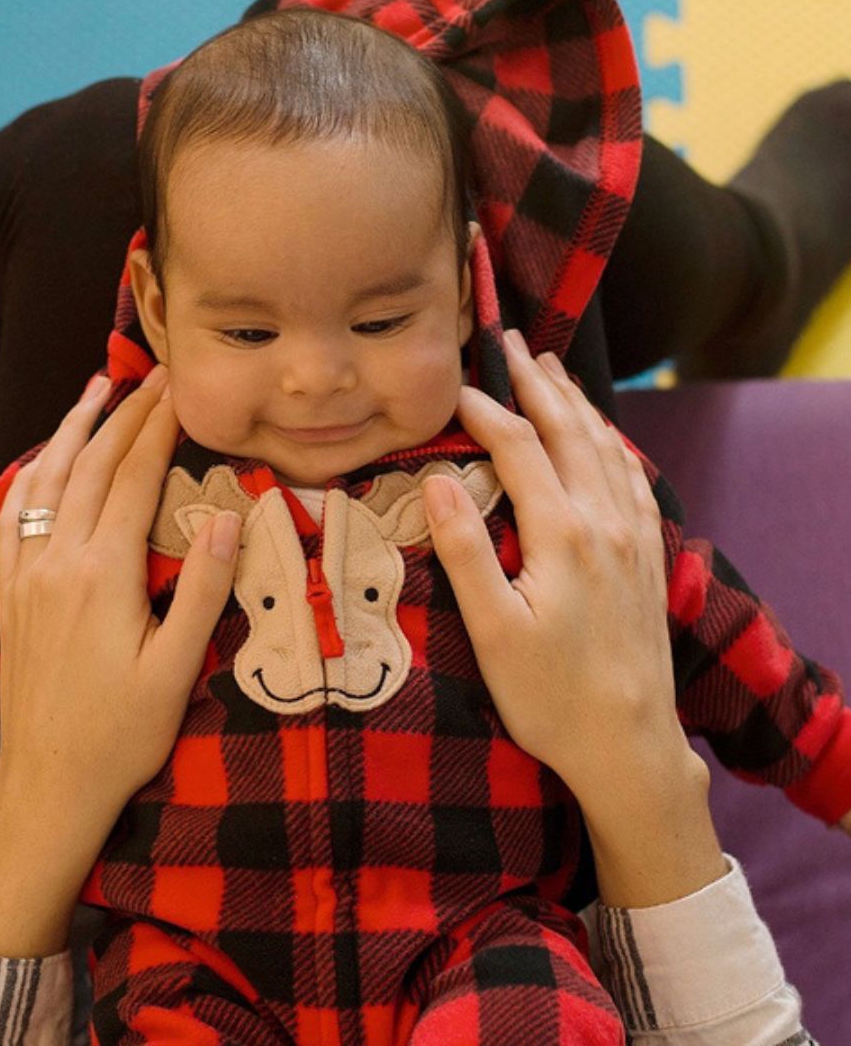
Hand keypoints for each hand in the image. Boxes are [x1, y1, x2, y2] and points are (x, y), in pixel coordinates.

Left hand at [0, 365, 240, 819]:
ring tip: (97, 388)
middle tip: (155, 374)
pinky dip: (33, 472)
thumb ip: (203, 591)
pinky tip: (43, 458)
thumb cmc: (121, 734)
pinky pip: (14, 514)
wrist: (48, 785)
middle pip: (94, 466)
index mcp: (104, 575)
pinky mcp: (11, 593)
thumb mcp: (177, 671)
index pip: (136, 478)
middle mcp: (58, 561)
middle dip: (126, 414)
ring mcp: (26, 575)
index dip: (160, 427)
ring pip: (47, 479)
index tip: (182, 387)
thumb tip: (226, 517)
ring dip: (73, 429)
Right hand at [422, 330, 724, 905]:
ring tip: (556, 371)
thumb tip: (438, 479)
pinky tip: (608, 439)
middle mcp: (604, 522)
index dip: (487, 411)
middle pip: (570, 434)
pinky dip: (614, 445)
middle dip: (539, 385)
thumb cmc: (549, 694)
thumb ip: (466, 551)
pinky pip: (633, 480)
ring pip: (606, 449)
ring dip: (577, 405)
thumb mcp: (492, 630)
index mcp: (563, 534)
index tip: (456, 387)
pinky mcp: (647, 557)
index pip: (519, 449)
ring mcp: (633, 538)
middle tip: (513, 344)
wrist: (628, 742)